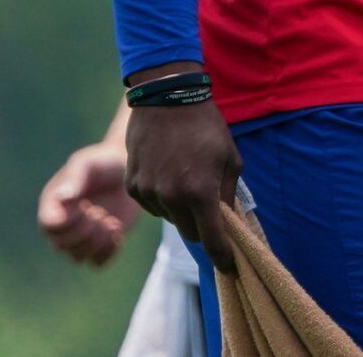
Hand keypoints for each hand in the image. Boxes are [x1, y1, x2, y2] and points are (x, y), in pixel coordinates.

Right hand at [37, 141, 139, 266]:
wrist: (126, 170)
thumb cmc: (103, 162)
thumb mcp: (87, 164)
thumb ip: (74, 178)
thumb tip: (62, 198)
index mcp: (53, 203)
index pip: (48, 225)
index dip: (69, 221)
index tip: (86, 205)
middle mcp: (62, 223)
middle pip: (60, 246)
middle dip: (85, 232)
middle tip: (100, 212)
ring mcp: (80, 237)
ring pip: (77, 258)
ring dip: (98, 241)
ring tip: (110, 220)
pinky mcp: (99, 245)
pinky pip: (97, 264)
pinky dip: (109, 251)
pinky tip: (117, 230)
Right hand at [124, 95, 242, 274]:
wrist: (167, 97)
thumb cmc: (205, 125)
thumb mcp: (230, 158)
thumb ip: (228, 194)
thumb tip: (227, 221)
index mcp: (200, 191)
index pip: (212, 240)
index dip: (223, 256)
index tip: (230, 265)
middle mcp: (171, 196)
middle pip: (190, 233)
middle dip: (202, 227)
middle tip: (208, 207)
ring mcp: (148, 192)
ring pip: (170, 218)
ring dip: (180, 208)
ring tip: (185, 176)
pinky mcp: (132, 185)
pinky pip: (151, 204)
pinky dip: (161, 196)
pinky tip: (167, 170)